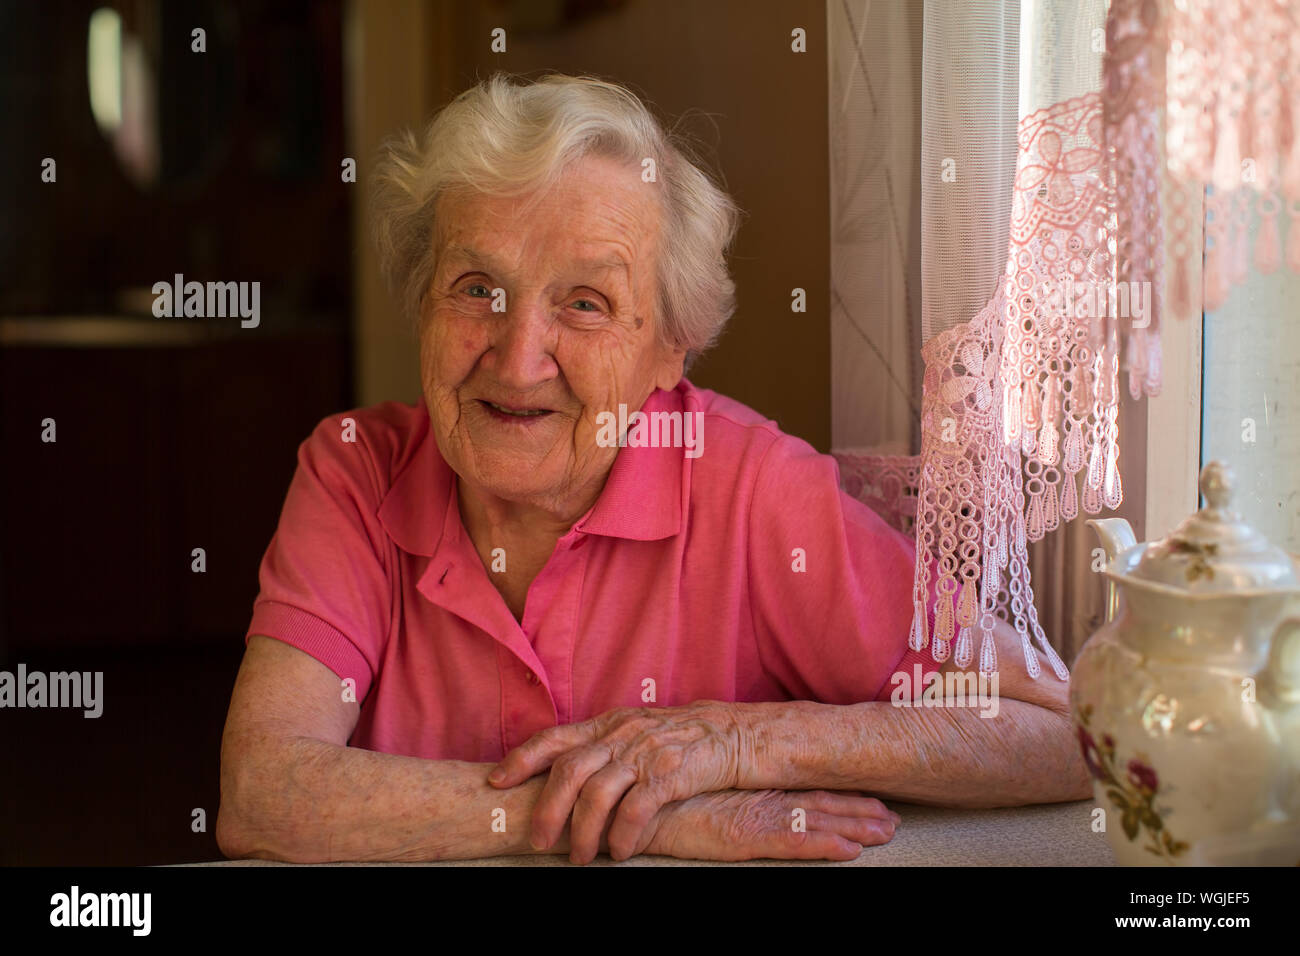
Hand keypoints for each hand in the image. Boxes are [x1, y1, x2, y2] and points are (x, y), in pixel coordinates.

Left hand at [488, 701, 749, 862]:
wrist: (733, 734)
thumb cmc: (679, 739)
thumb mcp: (634, 731)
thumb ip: (602, 746)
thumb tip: (562, 774)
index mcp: (607, 725)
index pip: (555, 738)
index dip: (522, 758)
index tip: (496, 781)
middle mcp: (620, 736)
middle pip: (568, 771)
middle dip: (547, 810)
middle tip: (538, 842)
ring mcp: (644, 754)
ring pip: (597, 794)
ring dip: (583, 833)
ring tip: (581, 858)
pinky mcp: (670, 774)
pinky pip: (636, 809)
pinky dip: (622, 835)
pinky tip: (621, 853)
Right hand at [637, 789, 899, 861]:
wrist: (626, 800)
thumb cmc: (655, 798)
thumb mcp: (695, 790)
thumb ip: (720, 789)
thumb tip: (736, 791)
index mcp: (749, 785)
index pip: (804, 789)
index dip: (840, 793)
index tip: (872, 796)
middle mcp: (757, 795)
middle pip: (819, 802)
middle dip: (859, 810)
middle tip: (894, 818)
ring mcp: (751, 814)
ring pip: (815, 820)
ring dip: (854, 826)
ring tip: (885, 831)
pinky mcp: (740, 835)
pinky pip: (790, 842)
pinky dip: (823, 845)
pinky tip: (849, 850)